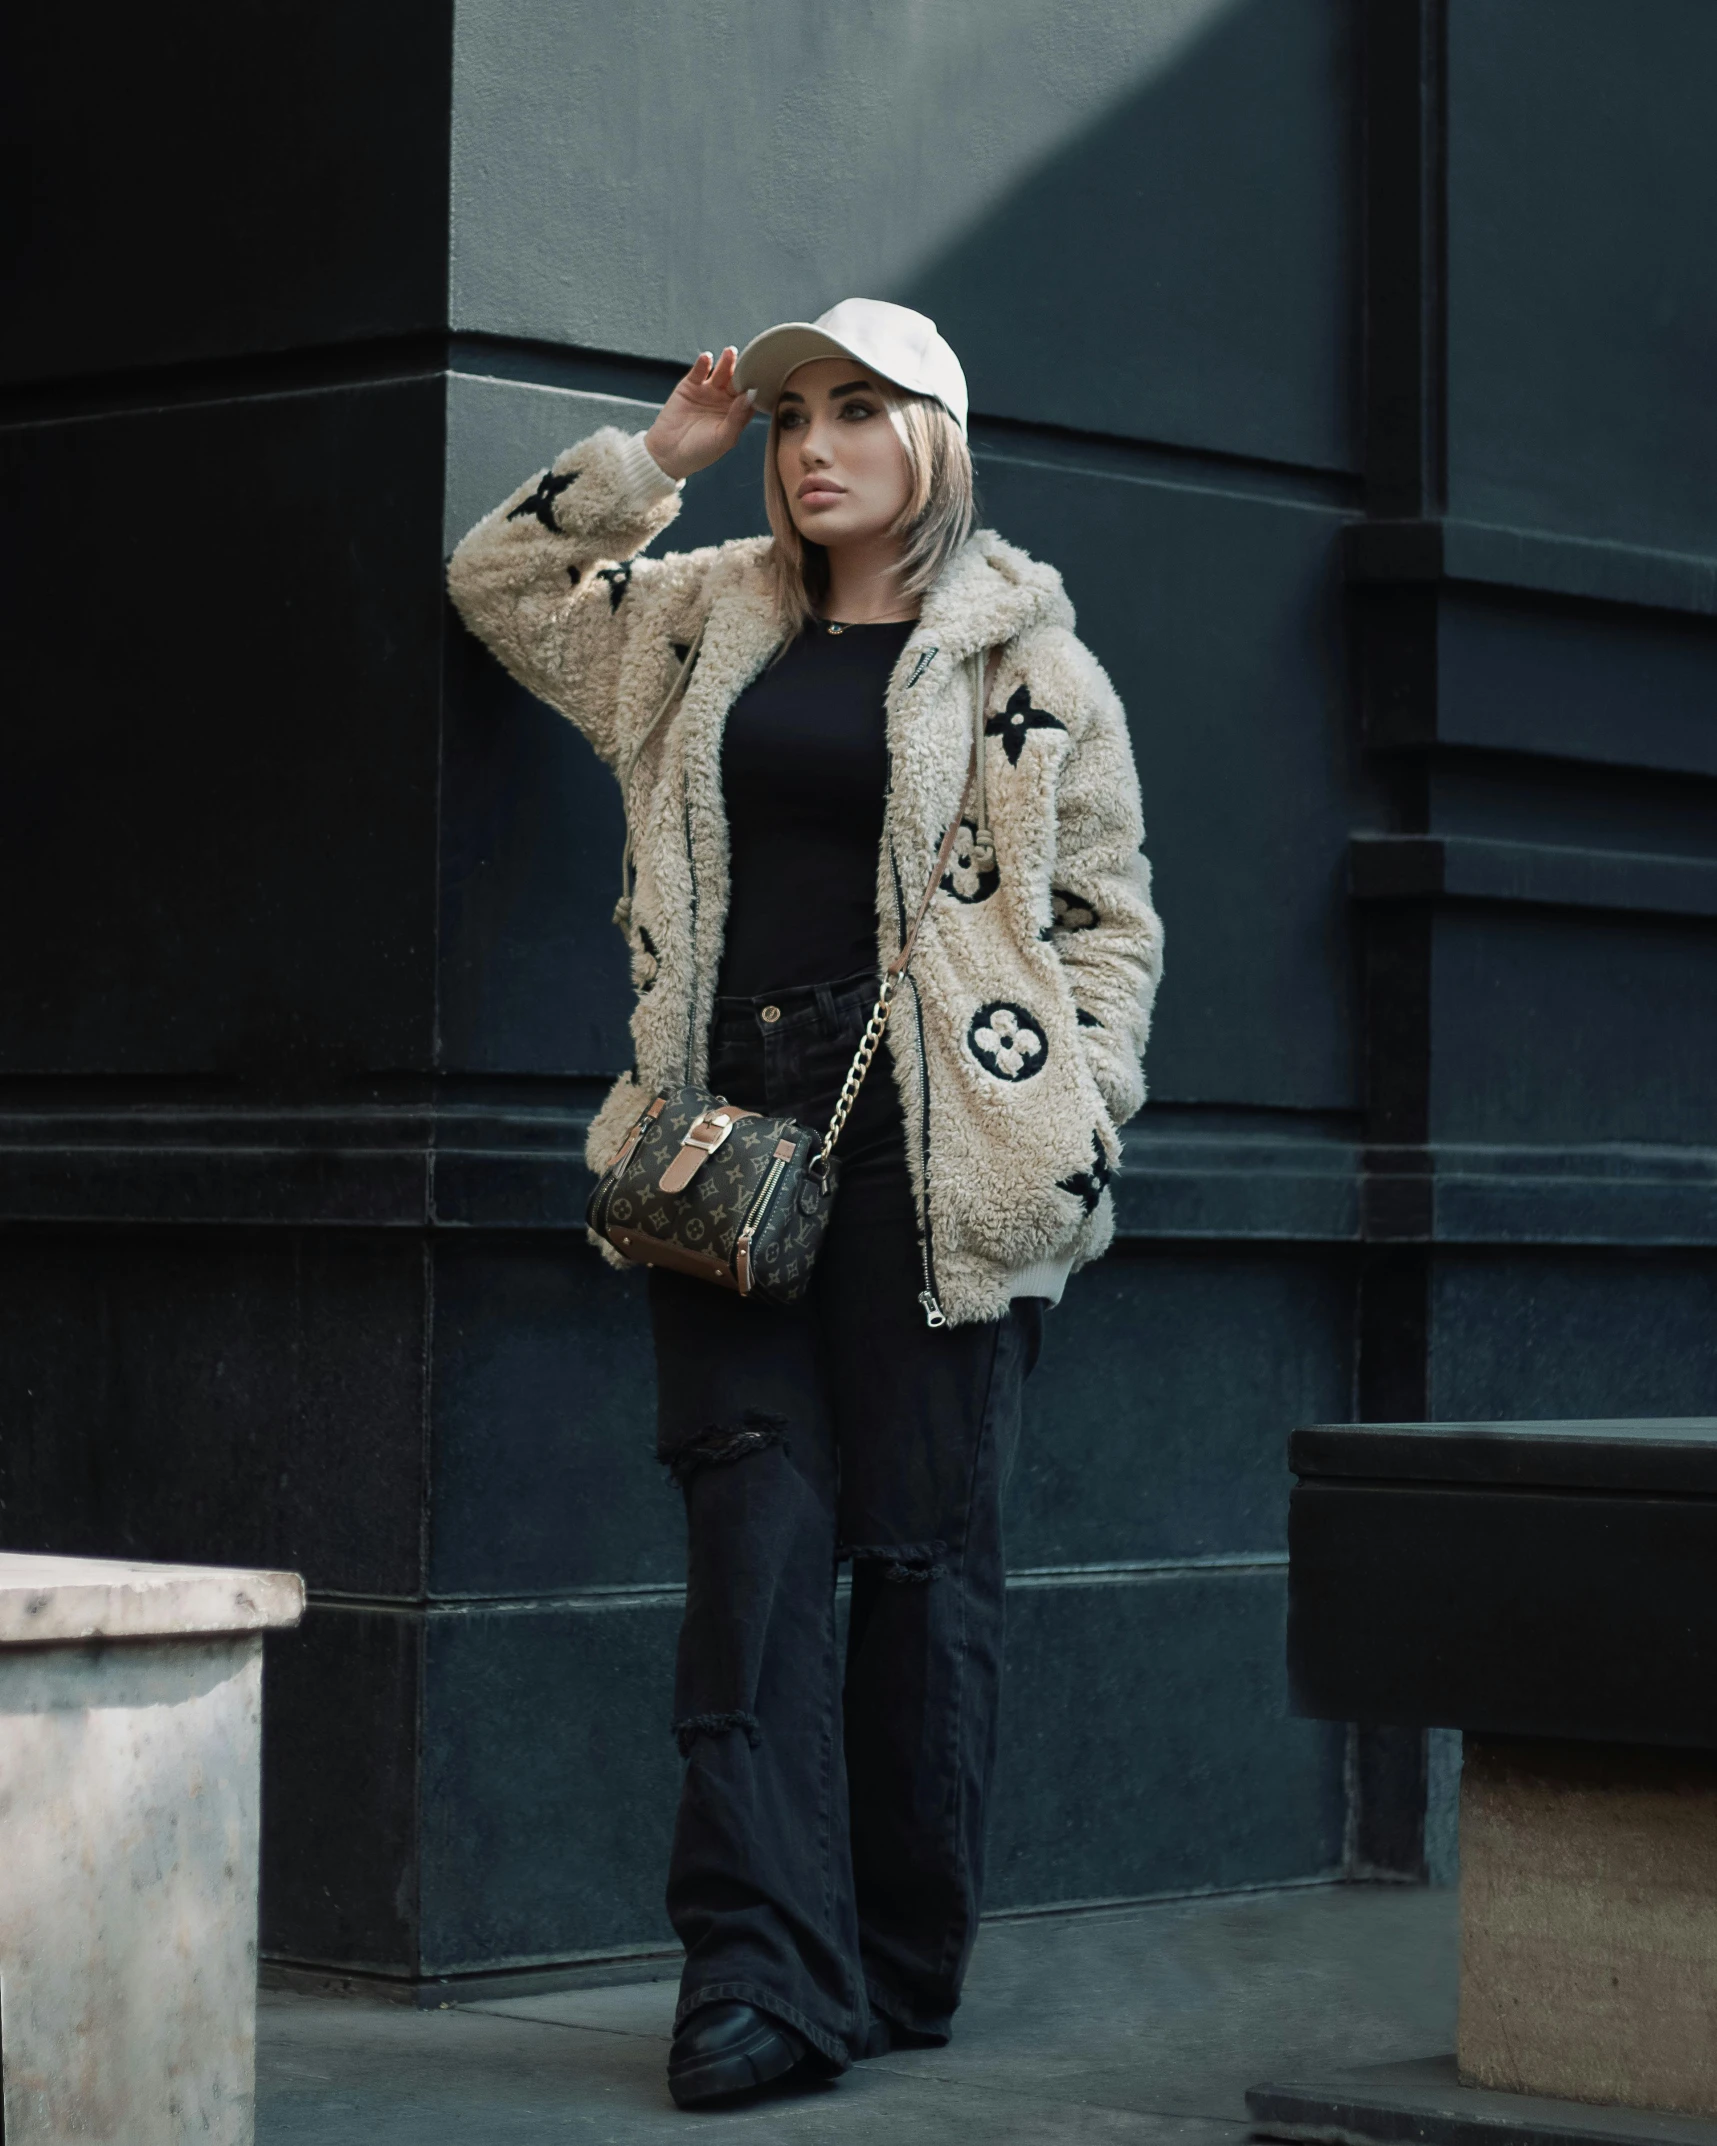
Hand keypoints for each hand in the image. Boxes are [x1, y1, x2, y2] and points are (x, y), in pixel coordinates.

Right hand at [643, 347, 754, 481]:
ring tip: (730, 352)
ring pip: (721, 373)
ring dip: (726, 362)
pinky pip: (699, 372)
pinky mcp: (690, 385)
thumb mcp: (723, 439)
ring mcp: (708, 391)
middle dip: (743, 371)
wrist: (668, 453)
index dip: (756, 388)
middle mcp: (725, 400)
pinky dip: (703, 364)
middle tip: (749, 361)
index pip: (750, 397)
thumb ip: (737, 418)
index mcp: (737, 415)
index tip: (763, 378)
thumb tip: (749, 396)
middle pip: (737, 381)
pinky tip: (707, 357)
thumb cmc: (700, 452)